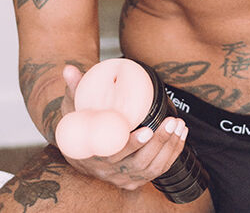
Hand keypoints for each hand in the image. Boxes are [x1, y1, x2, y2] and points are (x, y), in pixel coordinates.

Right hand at [56, 63, 189, 189]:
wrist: (81, 151)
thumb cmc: (79, 126)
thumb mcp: (73, 109)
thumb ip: (74, 89)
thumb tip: (69, 69)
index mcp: (95, 156)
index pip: (115, 155)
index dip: (132, 144)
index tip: (147, 129)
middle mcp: (110, 172)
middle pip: (139, 163)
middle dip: (159, 142)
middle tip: (171, 121)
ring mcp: (123, 178)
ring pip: (151, 168)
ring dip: (169, 147)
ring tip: (178, 124)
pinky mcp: (135, 180)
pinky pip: (157, 170)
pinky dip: (172, 154)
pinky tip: (180, 135)